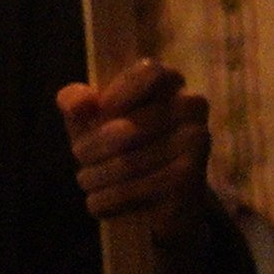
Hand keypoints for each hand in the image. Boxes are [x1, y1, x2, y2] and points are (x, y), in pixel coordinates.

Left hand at [58, 58, 213, 240]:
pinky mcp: (190, 184)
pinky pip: (132, 192)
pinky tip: (100, 202)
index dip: (116, 95)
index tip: (100, 113)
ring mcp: (196, 146)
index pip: (150, 71)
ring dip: (92, 178)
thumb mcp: (91, 121)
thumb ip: (76, 103)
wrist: (156, 200)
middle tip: (80, 157)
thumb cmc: (118, 148)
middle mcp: (192, 109)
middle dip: (87, 149)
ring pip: (126, 165)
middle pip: (125, 129)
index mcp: (171, 84)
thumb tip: (78, 105)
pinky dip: (104, 201)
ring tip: (87, 181)